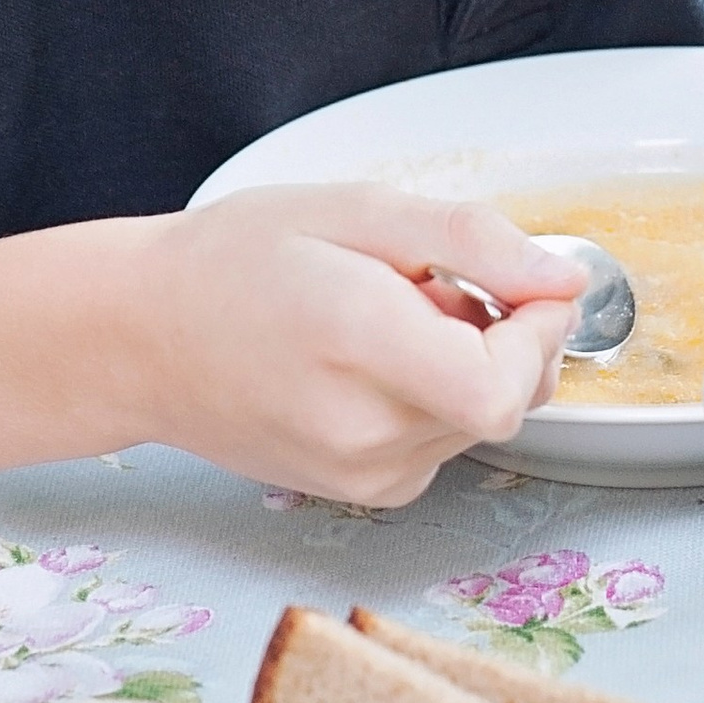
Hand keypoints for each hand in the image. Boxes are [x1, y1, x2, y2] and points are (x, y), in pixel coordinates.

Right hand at [127, 185, 582, 504]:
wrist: (140, 338)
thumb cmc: (234, 261)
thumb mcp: (356, 209)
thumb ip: (470, 241)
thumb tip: (563, 279)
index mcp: (358, 346)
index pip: (503, 387)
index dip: (537, 332)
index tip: (520, 283)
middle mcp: (364, 432)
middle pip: (505, 401)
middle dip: (501, 334)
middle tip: (429, 283)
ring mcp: (361, 476)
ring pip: (479, 422)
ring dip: (465, 364)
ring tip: (384, 318)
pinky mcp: (362, 493)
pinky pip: (444, 442)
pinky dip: (435, 397)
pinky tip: (373, 362)